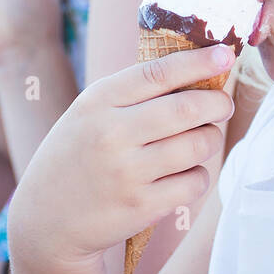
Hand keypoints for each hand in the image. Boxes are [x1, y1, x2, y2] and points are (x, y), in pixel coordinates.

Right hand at [7, 43, 235, 272]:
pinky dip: (198, 176)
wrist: (47, 219)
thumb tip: (197, 69)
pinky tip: (183, 174)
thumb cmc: (79, 155)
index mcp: (98, 102)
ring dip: (210, 139)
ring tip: (201, 140)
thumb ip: (133, 93)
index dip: (198, 61)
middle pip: (187, 108)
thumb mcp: (89, 113)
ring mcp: (127, 173)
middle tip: (223, 104)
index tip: (225, 53)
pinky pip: (195, 182)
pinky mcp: (142, 207)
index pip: (158, 73)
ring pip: (198, 145)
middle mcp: (111, 134)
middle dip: (218, 102)